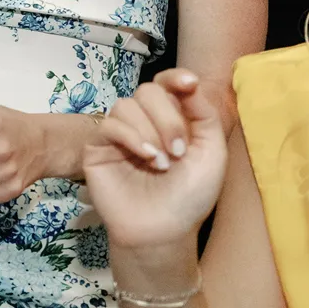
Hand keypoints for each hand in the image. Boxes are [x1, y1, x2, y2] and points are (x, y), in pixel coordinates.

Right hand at [85, 69, 227, 251]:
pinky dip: (130, 137)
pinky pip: (108, 125)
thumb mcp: (211, 153)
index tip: (189, 84)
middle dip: (168, 118)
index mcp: (172, 119)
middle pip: (148, 91)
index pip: (167, 84)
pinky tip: (144, 157)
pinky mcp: (98, 147)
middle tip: (178, 151)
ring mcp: (119, 134)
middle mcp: (144, 122)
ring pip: (126, 106)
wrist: (162, 230)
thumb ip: (204, 115)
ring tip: (161, 163)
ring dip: (149, 132)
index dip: (176, 77)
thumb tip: (188, 82)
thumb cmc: (190, 196)